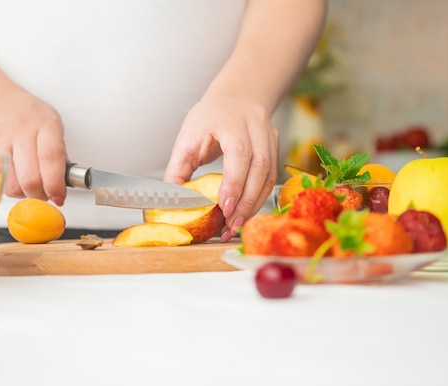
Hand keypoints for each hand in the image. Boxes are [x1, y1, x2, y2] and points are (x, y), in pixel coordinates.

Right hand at [0, 90, 67, 205]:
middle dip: (39, 194)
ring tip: (26, 185)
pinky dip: (2, 183)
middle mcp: (23, 130)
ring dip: (21, 192)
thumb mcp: (50, 124)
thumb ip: (58, 152)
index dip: (55, 184)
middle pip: (30, 177)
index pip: (52, 158)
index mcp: (46, 124)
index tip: (59, 197)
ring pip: (10, 182)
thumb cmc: (26, 112)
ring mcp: (0, 138)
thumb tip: (64, 181)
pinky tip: (9, 173)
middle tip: (43, 194)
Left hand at [164, 93, 278, 241]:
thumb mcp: (187, 138)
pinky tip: (245, 213)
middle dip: (245, 202)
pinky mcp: (275, 149)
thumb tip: (172, 201)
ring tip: (235, 225)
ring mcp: (270, 138)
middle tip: (230, 226)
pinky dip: (258, 199)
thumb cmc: (210, 117)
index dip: (234, 182)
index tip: (224, 208)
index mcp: (232, 122)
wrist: (237, 97)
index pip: (239, 153)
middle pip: (259, 168)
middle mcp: (256, 128)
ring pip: (269, 177)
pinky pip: (271, 179)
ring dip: (253, 205)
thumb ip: (178, 169)